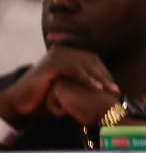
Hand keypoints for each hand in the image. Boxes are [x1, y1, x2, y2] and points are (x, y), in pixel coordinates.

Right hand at [0, 47, 117, 124]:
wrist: (22, 102)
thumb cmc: (46, 96)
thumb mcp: (68, 86)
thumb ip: (83, 81)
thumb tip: (107, 85)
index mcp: (67, 52)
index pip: (92, 60)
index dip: (105, 73)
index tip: (115, 86)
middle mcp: (62, 50)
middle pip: (91, 61)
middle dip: (105, 76)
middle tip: (116, 90)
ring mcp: (56, 55)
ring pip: (84, 64)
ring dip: (99, 78)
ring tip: (110, 90)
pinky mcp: (51, 64)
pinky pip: (74, 70)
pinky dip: (87, 79)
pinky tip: (97, 88)